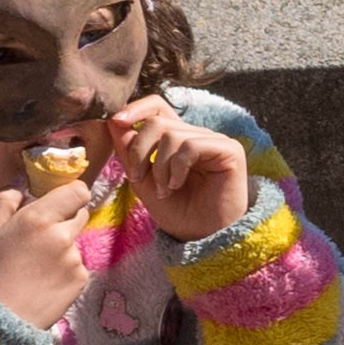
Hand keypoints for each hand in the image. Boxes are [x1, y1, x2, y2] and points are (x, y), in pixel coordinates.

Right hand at [0, 174, 102, 329]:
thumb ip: (3, 200)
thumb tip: (21, 181)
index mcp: (38, 219)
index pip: (77, 191)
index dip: (67, 193)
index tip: (52, 200)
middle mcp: (63, 237)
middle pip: (78, 214)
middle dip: (62, 218)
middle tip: (34, 237)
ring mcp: (75, 260)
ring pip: (74, 241)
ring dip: (60, 246)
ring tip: (31, 266)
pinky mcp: (80, 281)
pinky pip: (76, 265)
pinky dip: (63, 269)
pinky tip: (40, 281)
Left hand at [102, 95, 253, 242]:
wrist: (202, 238)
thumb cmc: (178, 212)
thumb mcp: (143, 180)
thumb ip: (130, 151)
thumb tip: (113, 121)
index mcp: (178, 140)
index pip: (157, 106)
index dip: (136, 109)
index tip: (117, 122)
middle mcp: (197, 136)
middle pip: (157, 121)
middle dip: (139, 150)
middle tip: (139, 178)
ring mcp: (214, 142)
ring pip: (171, 134)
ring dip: (159, 166)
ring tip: (165, 190)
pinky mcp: (229, 151)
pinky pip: (191, 146)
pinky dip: (177, 168)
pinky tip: (178, 185)